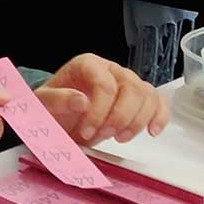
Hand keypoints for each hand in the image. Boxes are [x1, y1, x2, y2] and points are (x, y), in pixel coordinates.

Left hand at [35, 54, 170, 145]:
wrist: (60, 114)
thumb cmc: (54, 106)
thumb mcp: (43, 103)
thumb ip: (57, 100)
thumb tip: (81, 102)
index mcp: (88, 65)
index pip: (104, 84)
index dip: (99, 111)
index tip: (86, 131)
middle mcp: (111, 70)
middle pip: (131, 88)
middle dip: (120, 117)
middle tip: (104, 135)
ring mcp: (128, 82)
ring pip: (147, 95)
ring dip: (137, 121)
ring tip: (120, 137)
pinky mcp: (139, 98)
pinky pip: (158, 102)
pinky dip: (159, 117)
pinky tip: (152, 131)